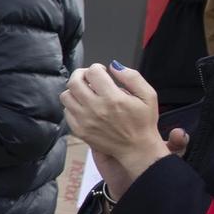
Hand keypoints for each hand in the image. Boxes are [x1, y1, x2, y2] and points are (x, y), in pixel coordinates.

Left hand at [63, 63, 166, 198]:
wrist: (136, 148)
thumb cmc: (143, 121)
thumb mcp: (148, 95)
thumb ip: (132, 77)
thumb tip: (114, 66)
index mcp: (113, 98)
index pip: (93, 73)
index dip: (97, 68)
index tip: (102, 71)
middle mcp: (95, 108)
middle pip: (74, 82)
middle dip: (80, 74)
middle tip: (88, 77)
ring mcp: (84, 120)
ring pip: (66, 96)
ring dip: (74, 90)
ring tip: (85, 91)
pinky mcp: (79, 130)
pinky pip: (66, 111)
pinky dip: (73, 105)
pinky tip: (84, 106)